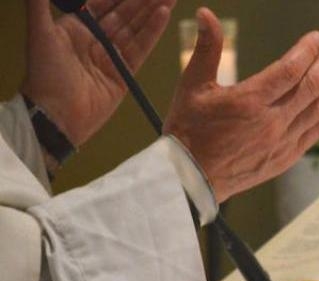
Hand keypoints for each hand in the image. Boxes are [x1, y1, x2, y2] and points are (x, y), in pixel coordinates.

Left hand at [21, 0, 175, 146]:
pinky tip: (163, 15)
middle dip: (143, 0)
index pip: (103, 4)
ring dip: (152, 11)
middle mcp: (96, 40)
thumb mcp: (40, 34)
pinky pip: (141, 48)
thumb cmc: (45, 74)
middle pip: (124, 14)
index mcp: (77, 28)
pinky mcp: (125, 73)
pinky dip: (153, 31)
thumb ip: (39, 6)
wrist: (57, 115)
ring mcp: (111, 56)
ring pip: (136, 28)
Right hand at [164, 8, 318, 202]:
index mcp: (249, 102)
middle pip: (311, 86)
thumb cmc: (189, 131)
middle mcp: (271, 122)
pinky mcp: (288, 156)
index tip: (318, 36)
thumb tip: (204, 13)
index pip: (289, 71)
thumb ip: (206, 48)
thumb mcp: (192, 86)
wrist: (191, 179)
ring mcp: (283, 141)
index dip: (307, 51)